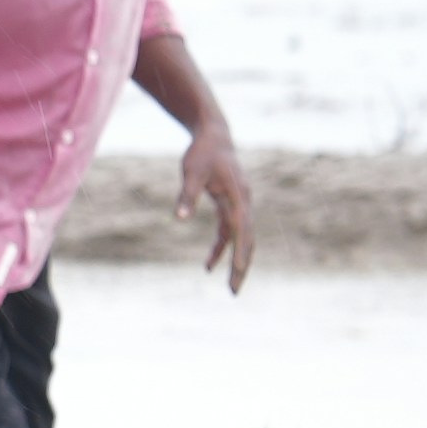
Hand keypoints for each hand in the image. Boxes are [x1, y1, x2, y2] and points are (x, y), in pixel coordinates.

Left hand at [178, 119, 255, 292]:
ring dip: (234, 261)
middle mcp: (244, 203)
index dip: (239, 251)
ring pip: (240, 239)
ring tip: (229, 286)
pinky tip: (209, 264)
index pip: (241, 229)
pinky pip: (228, 232)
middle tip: (234, 291)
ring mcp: (239, 205)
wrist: (213, 136)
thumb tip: (179, 218)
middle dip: (242, 266)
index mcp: (238, 196)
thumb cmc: (202, 153)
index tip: (237, 271)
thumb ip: (187, 194)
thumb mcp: (191, 171)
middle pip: (247, 240)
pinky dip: (221, 248)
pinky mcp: (230, 206)